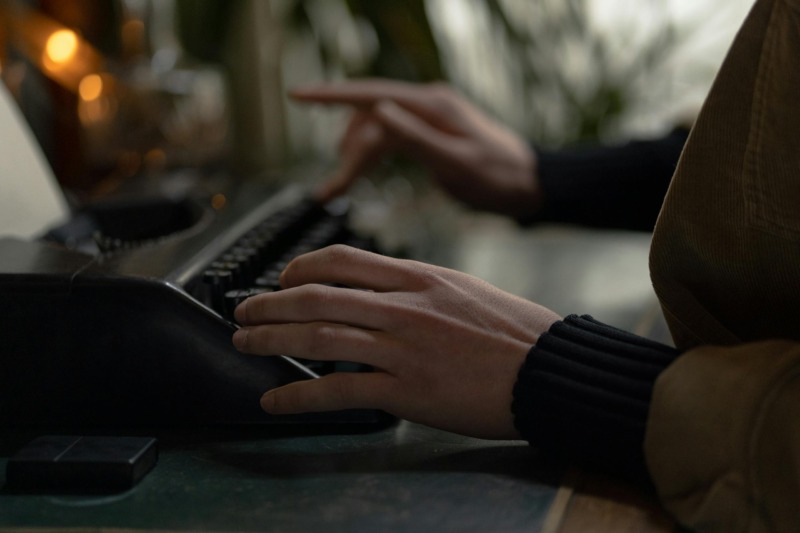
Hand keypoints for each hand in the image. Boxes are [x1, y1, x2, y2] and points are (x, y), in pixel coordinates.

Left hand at [232, 245, 560, 438]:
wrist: (549, 369)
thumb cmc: (514, 331)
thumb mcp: (463, 290)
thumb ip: (417, 287)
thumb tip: (380, 291)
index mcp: (417, 277)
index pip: (341, 260)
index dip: (300, 268)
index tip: (282, 280)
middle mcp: (403, 306)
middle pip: (317, 297)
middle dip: (269, 304)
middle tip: (243, 311)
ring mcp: (402, 348)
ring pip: (318, 337)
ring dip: (270, 341)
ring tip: (244, 344)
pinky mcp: (406, 390)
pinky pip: (337, 391)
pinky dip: (297, 397)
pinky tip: (273, 401)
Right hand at [291, 79, 541, 217]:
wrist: (529, 184)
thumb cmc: (499, 177)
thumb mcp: (457, 162)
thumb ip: (417, 138)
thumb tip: (379, 111)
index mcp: (431, 105)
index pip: (371, 94)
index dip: (331, 95)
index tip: (297, 95)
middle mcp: (426, 104)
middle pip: (369, 117)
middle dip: (345, 150)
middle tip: (330, 190)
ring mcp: (428, 116)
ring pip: (376, 128)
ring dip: (356, 155)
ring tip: (340, 187)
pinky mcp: (430, 132)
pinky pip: (390, 137)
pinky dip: (372, 154)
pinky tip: (360, 170)